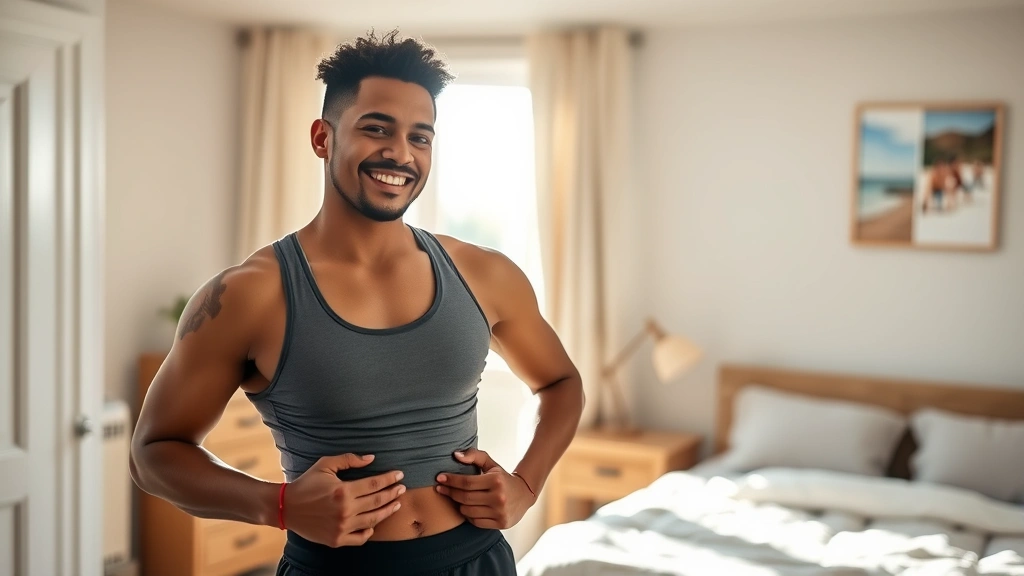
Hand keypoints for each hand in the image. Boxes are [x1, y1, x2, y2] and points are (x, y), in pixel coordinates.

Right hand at [282, 453, 404, 546]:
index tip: (399, 475)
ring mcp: (342, 527)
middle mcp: (345, 511)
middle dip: (392, 494)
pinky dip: (369, 532)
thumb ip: (349, 460)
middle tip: (402, 489)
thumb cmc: (306, 484)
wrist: (286, 508)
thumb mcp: (325, 465)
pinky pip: (360, 538)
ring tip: (396, 504)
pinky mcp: (336, 540)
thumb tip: (371, 458)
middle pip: (377, 502)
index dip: (389, 479)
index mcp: (343, 491)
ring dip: (387, 512)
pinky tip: (374, 525)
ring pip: (372, 520)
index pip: (374, 484)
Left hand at [435, 448, 536, 529]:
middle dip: (450, 492)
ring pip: (467, 511)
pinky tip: (469, 508)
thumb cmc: (503, 477)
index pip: (466, 482)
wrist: (524, 494)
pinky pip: (475, 521)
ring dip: (459, 504)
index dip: (451, 480)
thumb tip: (456, 455)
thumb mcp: (491, 464)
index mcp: (496, 481)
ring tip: (458, 498)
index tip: (439, 478)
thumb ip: (474, 456)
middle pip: (465, 498)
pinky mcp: (501, 523)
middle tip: (440, 488)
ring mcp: (500, 512)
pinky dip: (469, 515)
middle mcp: (499, 497)